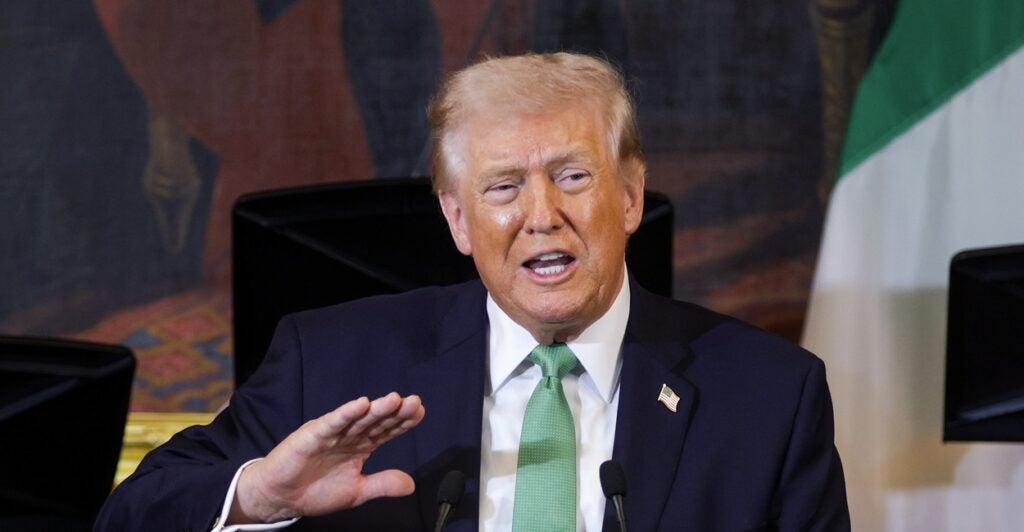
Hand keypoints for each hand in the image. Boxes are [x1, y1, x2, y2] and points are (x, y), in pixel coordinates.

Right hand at [228, 392, 424, 522]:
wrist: (281, 497)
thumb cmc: (315, 491)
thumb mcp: (356, 492)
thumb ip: (382, 485)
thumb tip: (411, 485)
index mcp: (360, 446)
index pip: (386, 431)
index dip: (402, 422)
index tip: (419, 412)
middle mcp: (349, 436)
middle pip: (376, 421)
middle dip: (395, 412)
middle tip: (413, 402)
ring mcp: (332, 433)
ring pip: (357, 418)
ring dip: (375, 409)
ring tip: (394, 400)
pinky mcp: (313, 434)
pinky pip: (332, 423)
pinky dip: (346, 413)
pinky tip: (360, 404)